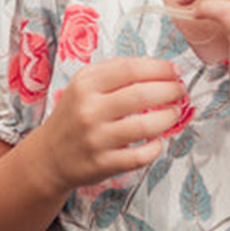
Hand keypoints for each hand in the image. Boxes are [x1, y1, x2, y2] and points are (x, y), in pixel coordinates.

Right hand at [40, 56, 185, 189]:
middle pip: (142, 95)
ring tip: (174, 114)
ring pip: (145, 127)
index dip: (160, 69)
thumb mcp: (84, 84)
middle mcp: (89, 110)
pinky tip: (157, 141)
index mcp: (85, 84)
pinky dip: (156, 147)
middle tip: (180, 92)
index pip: (130, 69)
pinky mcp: (103, 164)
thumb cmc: (74, 115)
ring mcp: (96, 139)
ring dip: (168, 118)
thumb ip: (116, 70)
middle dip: (170, 91)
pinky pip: (140, 156)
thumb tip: (159, 67)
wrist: (49, 156)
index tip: (175, 72)